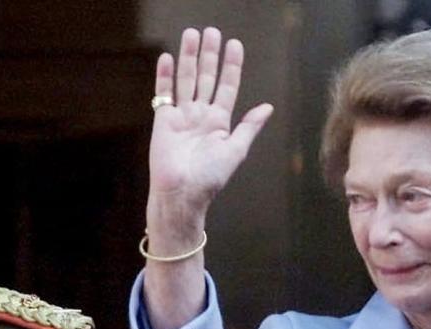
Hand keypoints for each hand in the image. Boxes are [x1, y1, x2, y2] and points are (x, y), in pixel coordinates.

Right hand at [147, 27, 273, 235]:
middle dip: (209, 55)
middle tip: (212, 31)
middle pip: (206, 78)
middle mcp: (200, 115)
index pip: (226, 86)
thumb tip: (267, 107)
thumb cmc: (209, 178)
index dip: (231, 66)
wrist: (182, 194)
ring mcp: (181, 117)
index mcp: (219, 122)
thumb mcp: (235, 151)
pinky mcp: (163, 121)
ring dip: (189, 58)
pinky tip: (167, 58)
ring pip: (186, 80)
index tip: (234, 45)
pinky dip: (165, 76)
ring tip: (191, 34)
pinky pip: (164, 94)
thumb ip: (249, 127)